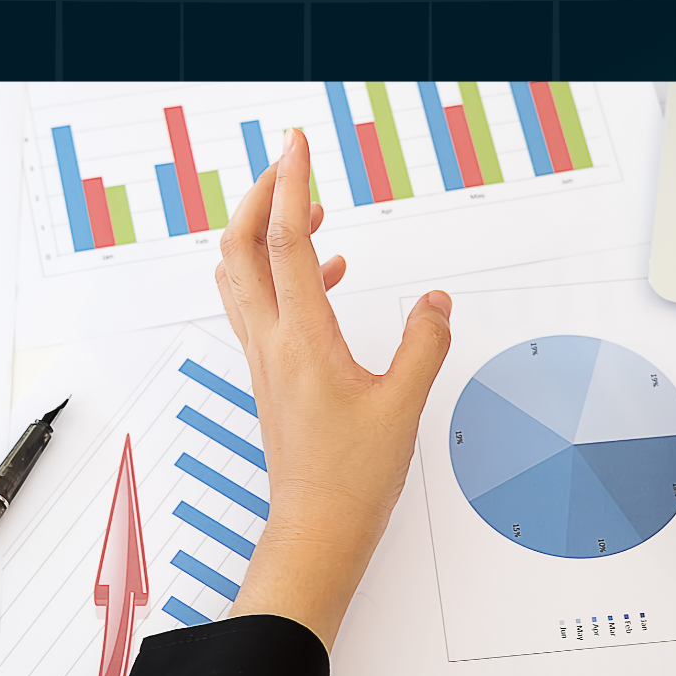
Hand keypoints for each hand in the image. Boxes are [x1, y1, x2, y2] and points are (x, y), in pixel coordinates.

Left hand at [214, 128, 452, 650]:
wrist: (316, 529)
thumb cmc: (352, 478)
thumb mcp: (404, 404)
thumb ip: (424, 343)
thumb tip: (434, 300)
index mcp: (302, 339)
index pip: (286, 241)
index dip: (290, 185)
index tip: (296, 146)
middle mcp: (271, 341)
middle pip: (241, 246)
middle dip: (260, 196)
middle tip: (291, 166)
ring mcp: (263, 357)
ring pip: (241, 274)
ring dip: (265, 232)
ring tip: (310, 211)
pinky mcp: (269, 373)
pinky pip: (260, 303)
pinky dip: (283, 272)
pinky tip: (329, 274)